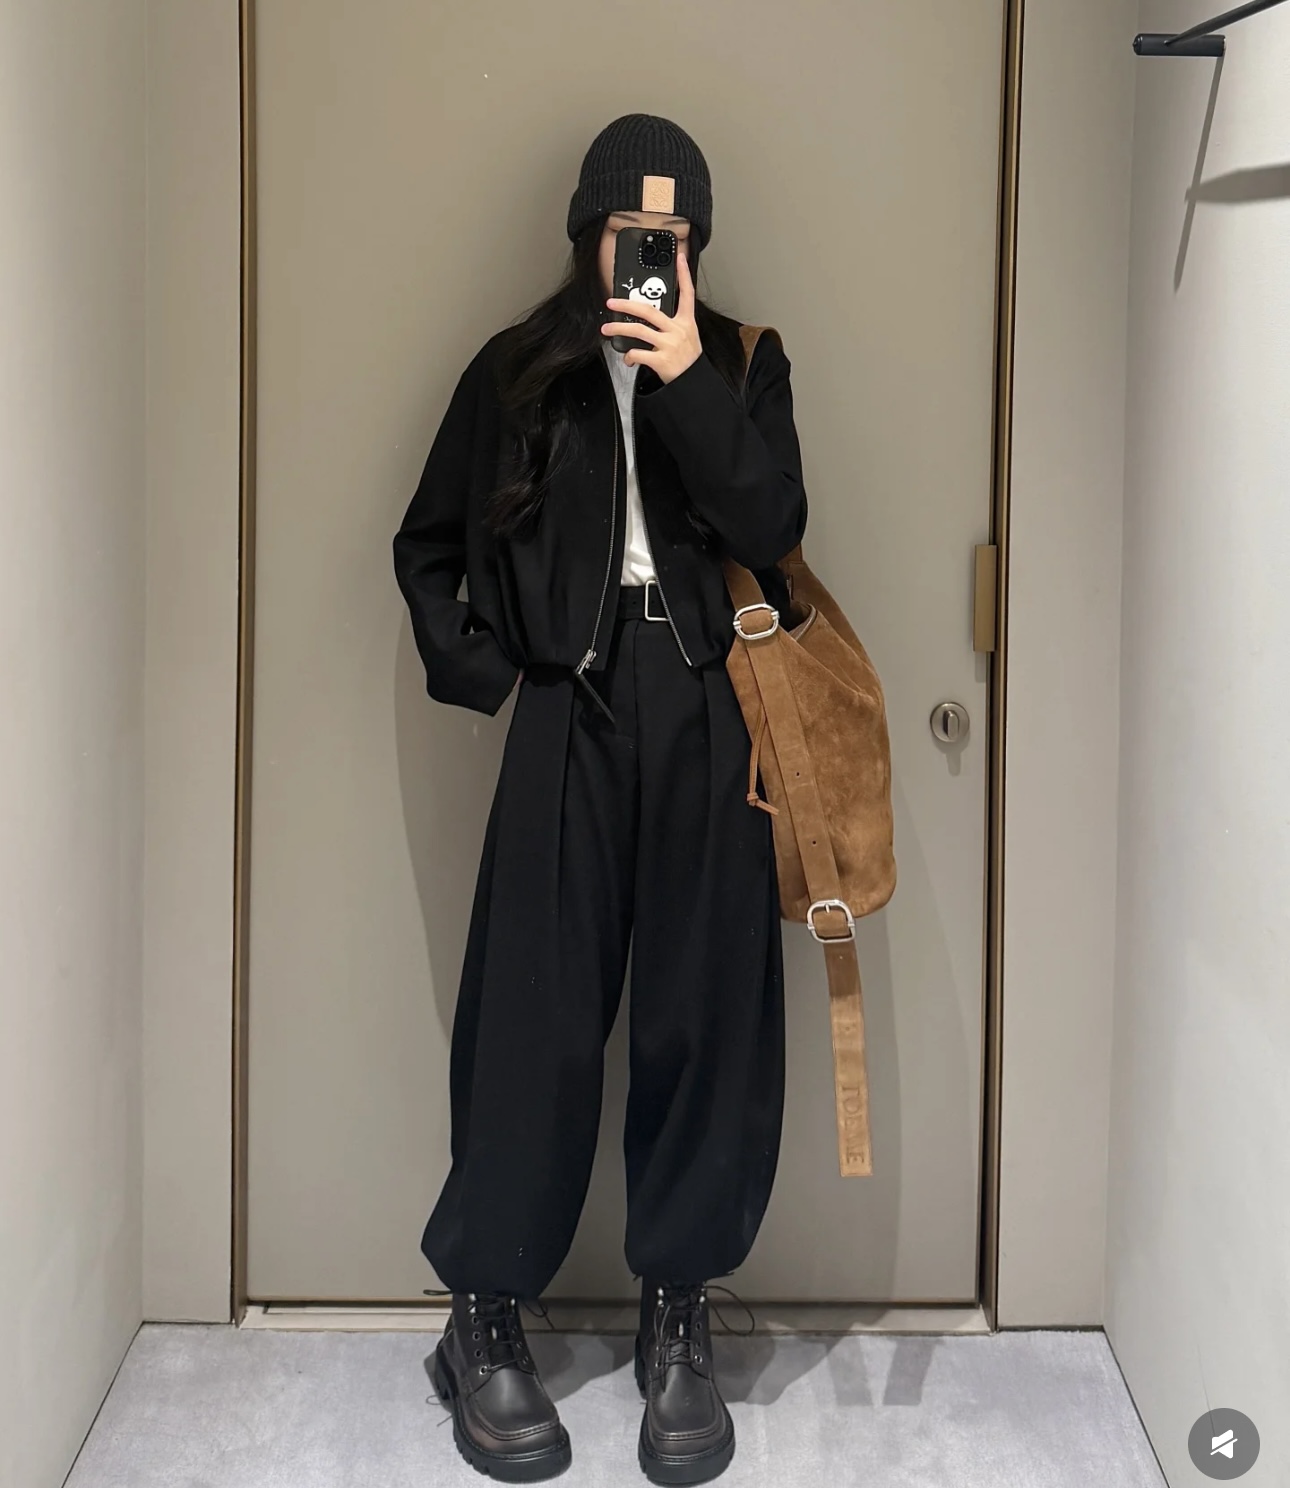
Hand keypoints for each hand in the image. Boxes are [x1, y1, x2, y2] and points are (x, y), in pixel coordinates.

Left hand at [601, 244, 701, 383]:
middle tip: (611, 302)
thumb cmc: (688, 361)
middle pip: (649, 310)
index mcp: (686, 322)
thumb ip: (672, 325)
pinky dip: (629, 356)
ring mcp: (669, 345)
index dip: (684, 274)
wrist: (693, 383)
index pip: (687, 294)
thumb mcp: (688, 337)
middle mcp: (678, 330)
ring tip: (607, 329)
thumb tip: (647, 320)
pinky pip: (638, 353)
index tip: (679, 258)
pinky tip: (629, 359)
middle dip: (626, 304)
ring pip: (638, 331)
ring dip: (618, 328)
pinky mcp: (662, 360)